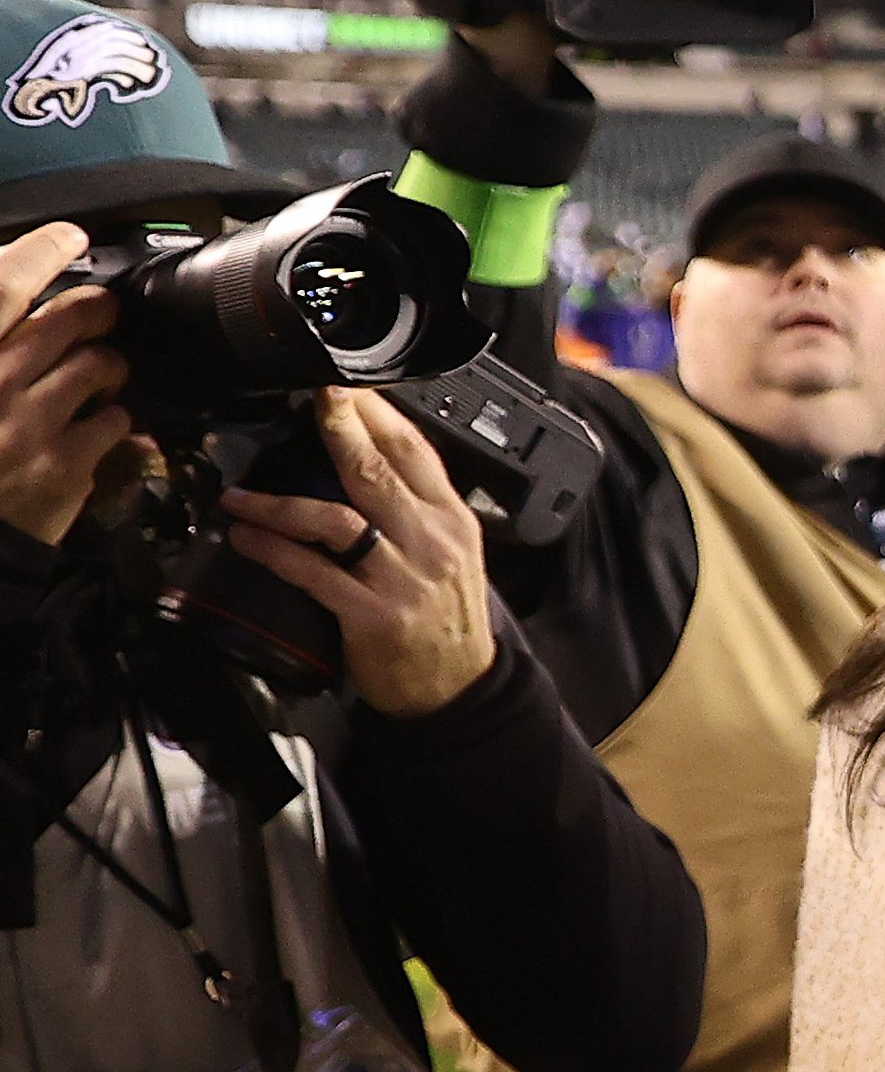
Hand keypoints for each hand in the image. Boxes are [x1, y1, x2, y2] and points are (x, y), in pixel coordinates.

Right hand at [0, 223, 131, 546]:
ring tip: (102, 371)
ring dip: (109, 364)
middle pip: (67, 319)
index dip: (39, 252)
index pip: (1, 287)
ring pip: (100, 365)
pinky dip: (114, 417)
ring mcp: (29, 426)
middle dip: (95, 309)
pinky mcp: (64, 466)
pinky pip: (117, 420)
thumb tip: (15, 290)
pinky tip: (99, 422)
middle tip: (101, 312)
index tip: (67, 236)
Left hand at [219, 389, 496, 717]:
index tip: (343, 385)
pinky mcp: (373, 615)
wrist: (459, 687)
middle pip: (376, 471)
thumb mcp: (451, 553)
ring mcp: (402, 579)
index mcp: (451, 520)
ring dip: (278, 501)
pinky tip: (245, 538)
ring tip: (238, 493)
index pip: (416, 451)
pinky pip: (313, 574)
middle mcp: (430, 542)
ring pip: (335, 519)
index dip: (377, 413)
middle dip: (336, 427)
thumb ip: (416, 509)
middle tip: (304, 398)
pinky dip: (273, 552)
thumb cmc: (446, 619)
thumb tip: (366, 462)